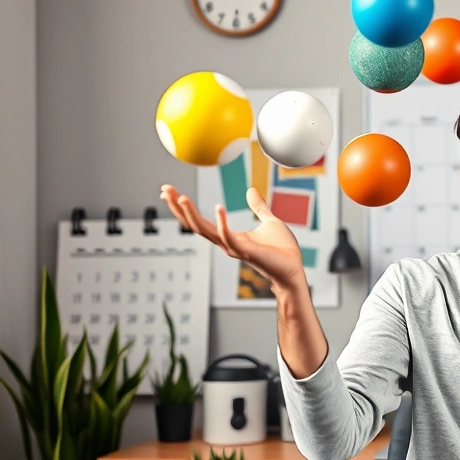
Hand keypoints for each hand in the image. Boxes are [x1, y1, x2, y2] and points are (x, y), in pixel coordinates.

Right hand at [160, 184, 304, 289]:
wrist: (294, 269)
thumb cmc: (282, 250)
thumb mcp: (269, 220)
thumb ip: (258, 206)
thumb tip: (251, 190)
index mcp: (229, 236)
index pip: (200, 221)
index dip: (184, 207)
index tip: (170, 191)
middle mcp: (227, 243)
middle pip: (195, 225)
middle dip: (178, 208)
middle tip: (165, 190)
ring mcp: (234, 248)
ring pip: (206, 231)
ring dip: (191, 214)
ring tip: (181, 197)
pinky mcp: (247, 251)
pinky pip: (229, 237)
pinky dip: (222, 223)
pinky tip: (218, 206)